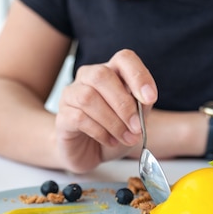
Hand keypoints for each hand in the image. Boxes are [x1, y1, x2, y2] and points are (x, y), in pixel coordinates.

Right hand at [55, 49, 157, 172]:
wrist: (90, 154)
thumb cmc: (113, 133)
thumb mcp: (135, 121)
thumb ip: (141, 108)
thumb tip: (144, 100)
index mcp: (111, 73)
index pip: (123, 58)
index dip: (138, 75)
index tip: (150, 98)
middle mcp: (88, 78)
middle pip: (102, 75)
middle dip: (123, 104)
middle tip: (136, 127)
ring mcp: (71, 95)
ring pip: (88, 97)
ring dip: (112, 121)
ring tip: (125, 138)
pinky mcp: (62, 116)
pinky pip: (78, 117)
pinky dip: (99, 132)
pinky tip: (110, 141)